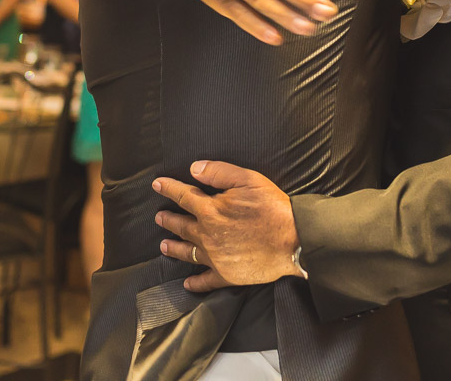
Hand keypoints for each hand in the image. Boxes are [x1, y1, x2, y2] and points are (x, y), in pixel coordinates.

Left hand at [152, 160, 301, 292]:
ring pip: (187, 252)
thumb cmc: (273, 208)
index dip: (169, 188)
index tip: (157, 185)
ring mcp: (215, 258)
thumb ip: (219, 172)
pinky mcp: (227, 275)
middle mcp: (207, 235)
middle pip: (181, 226)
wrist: (293, 241)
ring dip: (174, 248)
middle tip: (159, 217)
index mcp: (210, 210)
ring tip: (163, 245)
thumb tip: (195, 169)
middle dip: (168, 219)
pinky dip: (195, 283)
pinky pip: (205, 281)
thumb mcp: (248, 180)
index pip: (183, 196)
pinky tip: (187, 283)